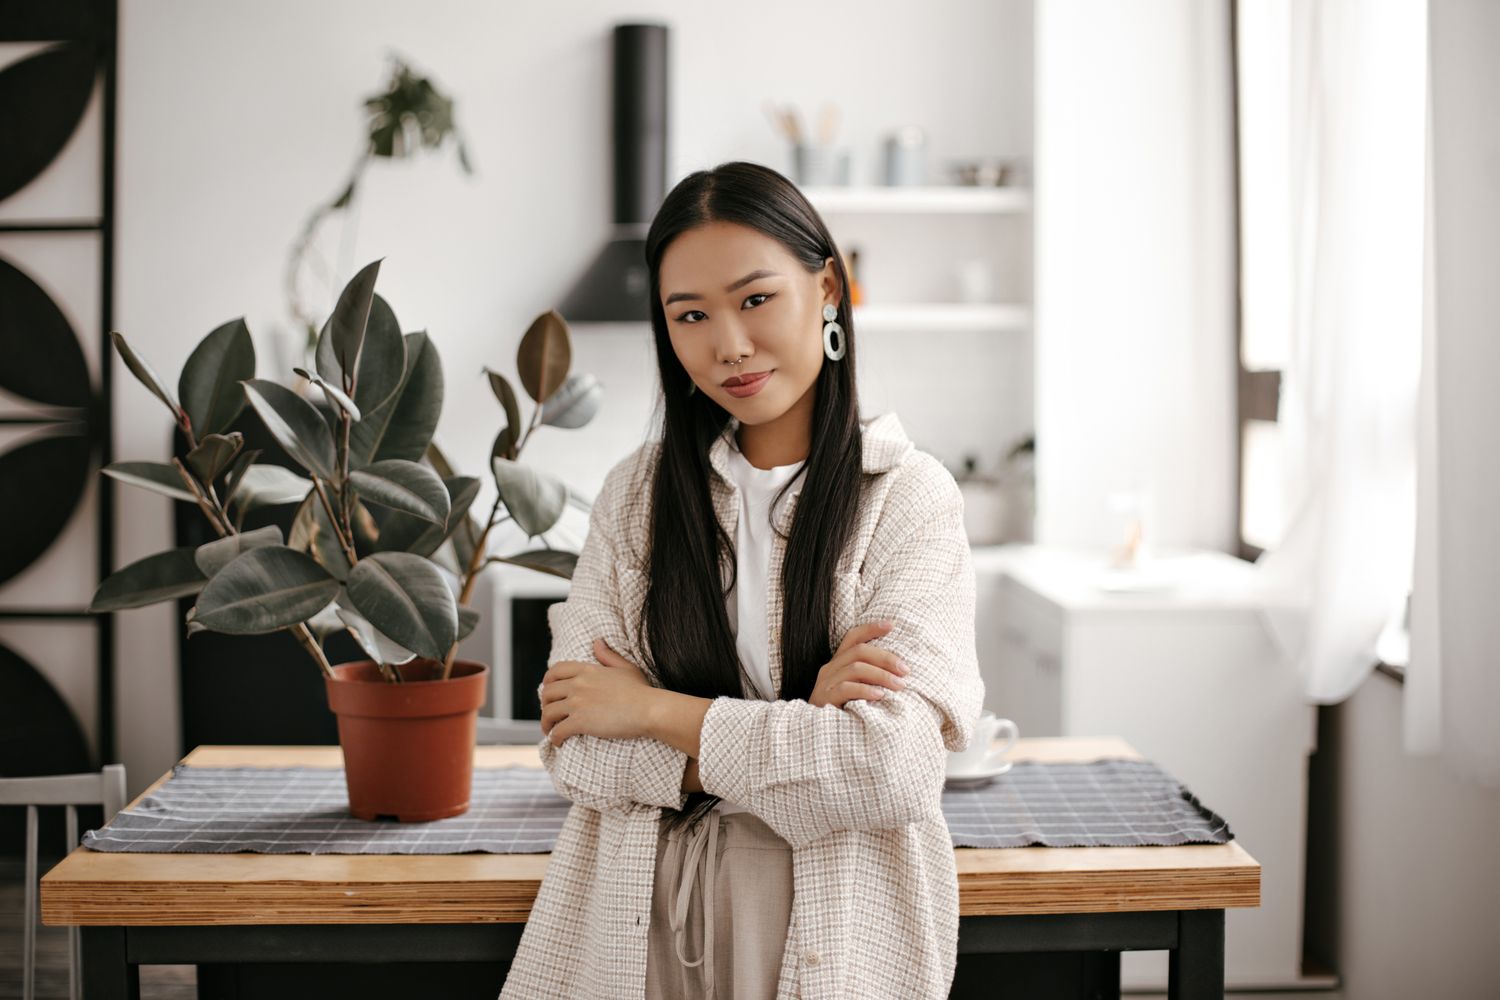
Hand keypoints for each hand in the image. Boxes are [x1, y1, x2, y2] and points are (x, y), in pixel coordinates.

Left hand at [539, 638, 655, 745]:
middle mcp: (578, 684)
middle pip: (548, 693)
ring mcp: (578, 703)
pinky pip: (558, 731)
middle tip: (550, 714)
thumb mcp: (625, 668)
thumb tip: (597, 642)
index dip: (547, 682)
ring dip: (546, 723)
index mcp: (587, 670)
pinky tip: (559, 742)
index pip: (555, 671)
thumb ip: (608, 655)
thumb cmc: (641, 691)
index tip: (548, 691)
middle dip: (545, 704)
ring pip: (548, 713)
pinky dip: (554, 738)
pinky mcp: (580, 722)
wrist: (649, 710)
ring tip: (550, 730)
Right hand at [808, 619, 909, 708]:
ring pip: (855, 668)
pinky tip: (880, 695)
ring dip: (881, 675)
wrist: (816, 738)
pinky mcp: (824, 699)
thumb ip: (869, 679)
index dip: (871, 628)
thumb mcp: (856, 692)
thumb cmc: (844, 713)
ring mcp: (825, 684)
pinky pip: (846, 688)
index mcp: (838, 663)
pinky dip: (865, 690)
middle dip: (885, 658)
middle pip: (859, 651)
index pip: (853, 638)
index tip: (891, 625)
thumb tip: (900, 673)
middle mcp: (830, 669)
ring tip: (899, 685)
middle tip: (905, 670)